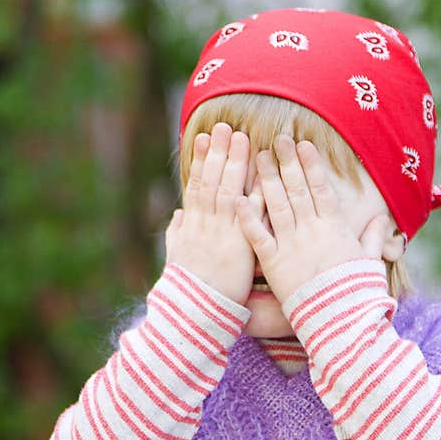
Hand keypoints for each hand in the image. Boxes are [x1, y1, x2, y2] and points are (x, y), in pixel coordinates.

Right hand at [165, 123, 264, 305]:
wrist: (196, 313)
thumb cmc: (187, 289)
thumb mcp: (176, 258)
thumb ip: (176, 234)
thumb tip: (178, 216)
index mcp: (191, 225)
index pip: (197, 184)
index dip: (201, 160)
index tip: (203, 137)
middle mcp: (206, 224)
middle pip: (213, 180)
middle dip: (218, 152)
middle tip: (224, 126)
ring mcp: (223, 233)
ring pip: (229, 190)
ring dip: (235, 163)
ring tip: (240, 138)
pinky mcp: (241, 246)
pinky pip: (251, 216)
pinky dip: (256, 195)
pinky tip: (264, 175)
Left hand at [235, 134, 390, 305]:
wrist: (340, 321)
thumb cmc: (358, 293)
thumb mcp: (370, 262)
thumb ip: (373, 238)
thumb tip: (381, 220)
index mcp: (335, 228)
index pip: (321, 189)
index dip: (311, 165)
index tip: (303, 144)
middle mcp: (312, 231)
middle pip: (297, 189)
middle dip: (287, 162)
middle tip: (277, 139)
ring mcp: (291, 245)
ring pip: (276, 205)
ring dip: (267, 179)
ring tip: (259, 157)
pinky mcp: (273, 264)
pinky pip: (258, 236)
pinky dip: (248, 217)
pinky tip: (239, 197)